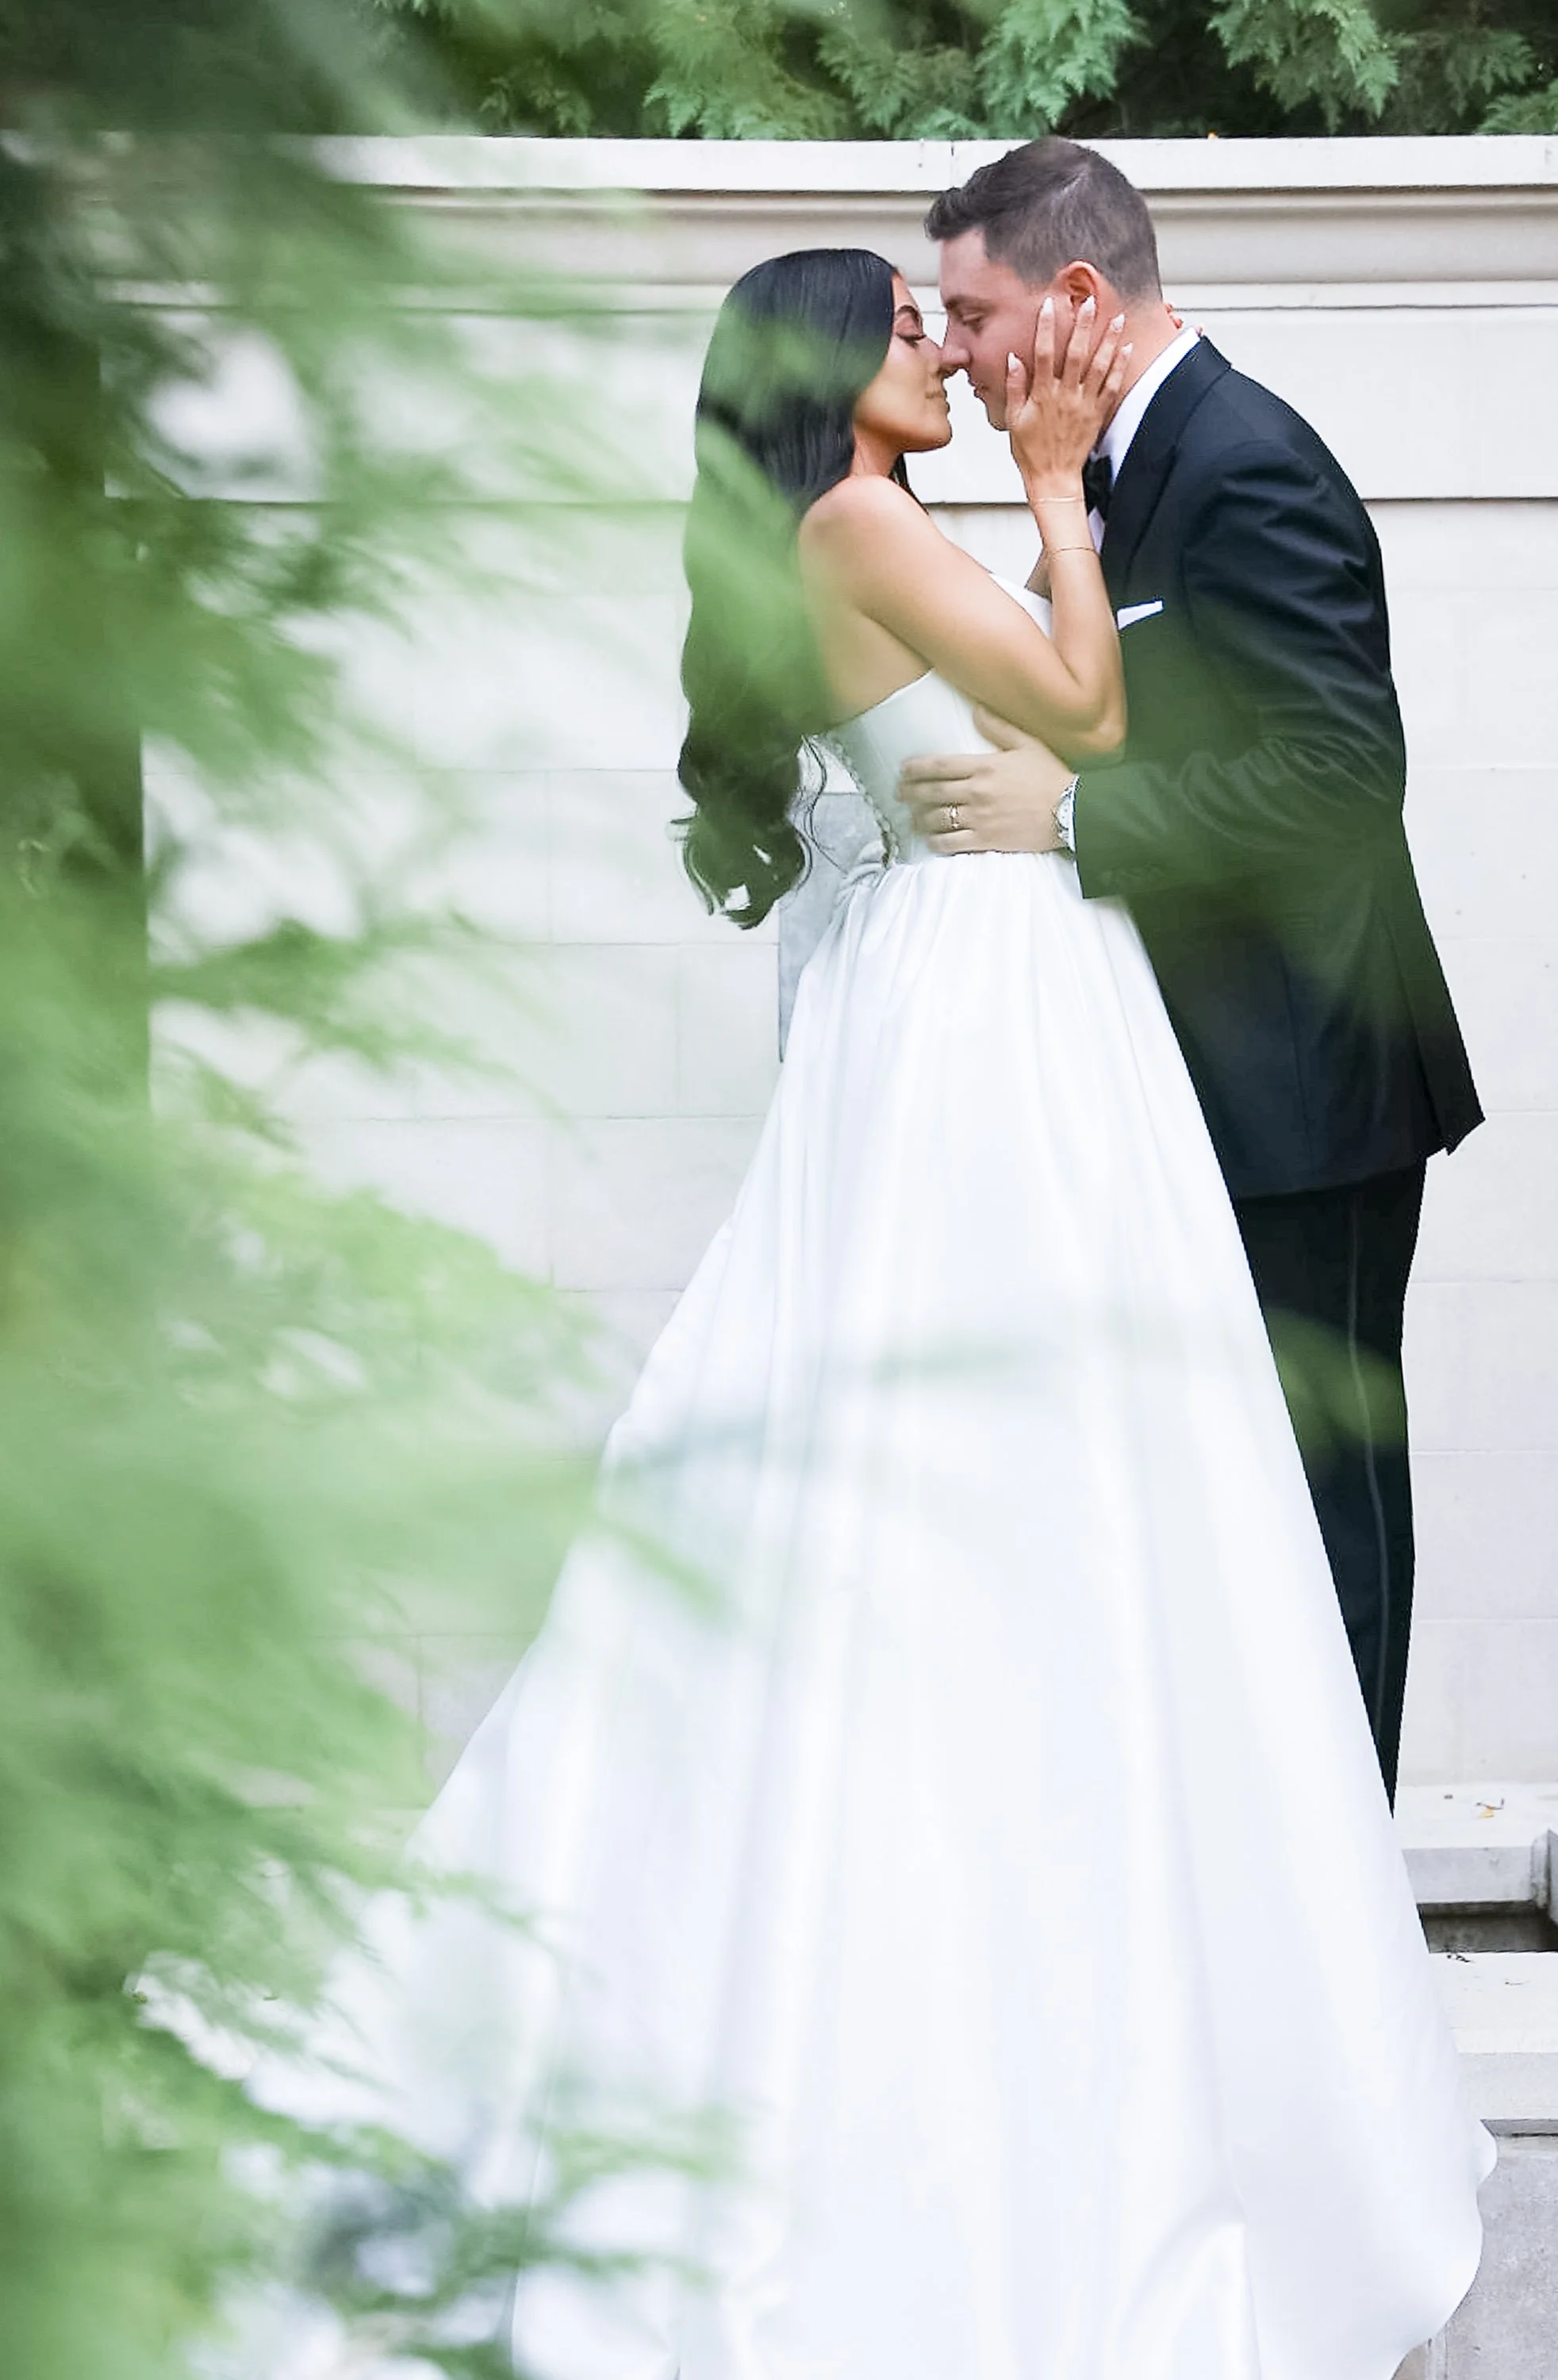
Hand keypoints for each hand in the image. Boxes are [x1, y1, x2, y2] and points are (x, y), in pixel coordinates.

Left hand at [899, 711, 1074, 854]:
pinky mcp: (986, 840)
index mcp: (984, 766)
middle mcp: (977, 791)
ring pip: (937, 818)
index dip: (916, 768)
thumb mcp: (1028, 744)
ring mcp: (979, 817)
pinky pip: (951, 843)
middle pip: (932, 792)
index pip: (940, 765)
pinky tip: (930, 840)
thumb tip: (976, 710)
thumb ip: (999, 727)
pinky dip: (936, 842)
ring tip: (912, 818)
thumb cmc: (1051, 777)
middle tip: (898, 793)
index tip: (903, 769)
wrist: (1071, 811)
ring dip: (919, 818)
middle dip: (910, 792)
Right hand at [1006, 298, 1129, 496]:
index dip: (1047, 328)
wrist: (1053, 479)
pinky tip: (1126, 348)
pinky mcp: (1097, 414)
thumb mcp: (1014, 421)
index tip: (1050, 305)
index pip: (1044, 353)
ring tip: (1116, 317)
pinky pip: (1111, 386)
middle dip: (1083, 325)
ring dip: (1108, 340)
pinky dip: (1119, 366)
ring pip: (1098, 365)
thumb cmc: (1032, 453)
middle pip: (1075, 353)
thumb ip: (1015, 388)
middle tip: (1090, 301)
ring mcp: (1083, 404)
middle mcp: (1065, 396)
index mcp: (1042, 395)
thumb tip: (1014, 360)